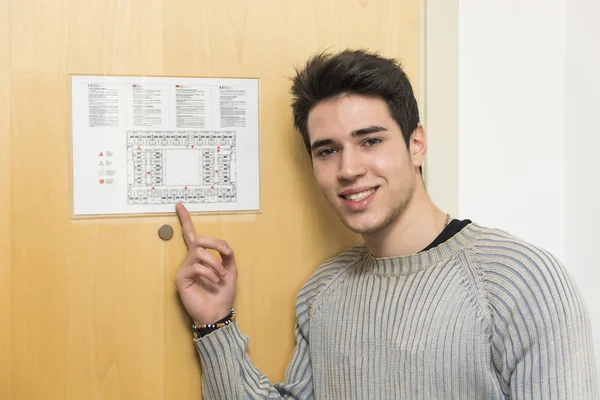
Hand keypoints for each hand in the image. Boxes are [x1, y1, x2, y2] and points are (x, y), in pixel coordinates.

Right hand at [174, 203, 237, 325]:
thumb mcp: (231, 271)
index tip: (180, 205)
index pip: (191, 235)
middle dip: (214, 243)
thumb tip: (224, 246)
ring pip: (199, 252)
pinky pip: (196, 267)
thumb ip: (227, 256)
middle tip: (226, 253)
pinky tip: (215, 281)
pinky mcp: (181, 279)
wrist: (218, 313)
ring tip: (221, 275)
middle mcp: (190, 260)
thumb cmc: (223, 294)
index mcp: (201, 257)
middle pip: (198, 239)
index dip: (185, 220)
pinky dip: (210, 272)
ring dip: (215, 262)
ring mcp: (185, 269)